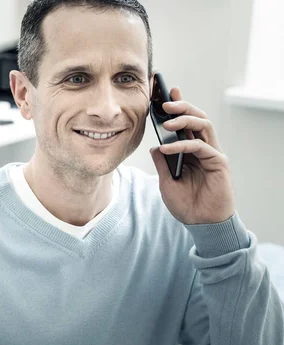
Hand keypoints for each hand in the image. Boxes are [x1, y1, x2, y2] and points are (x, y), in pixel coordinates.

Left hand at [149, 87, 234, 224]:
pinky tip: (167, 148)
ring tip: (166, 121)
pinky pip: (200, 147)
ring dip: (184, 119)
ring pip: (202, 125)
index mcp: (191, 150)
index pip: (185, 123)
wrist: (201, 224)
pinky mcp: (218, 163)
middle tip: (163, 102)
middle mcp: (203, 148)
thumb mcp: (166, 181)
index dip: (177, 106)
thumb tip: (155, 146)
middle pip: (196, 117)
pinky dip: (182, 145)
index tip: (163, 91)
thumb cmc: (186, 204)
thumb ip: (162, 162)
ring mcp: (212, 154)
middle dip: (181, 105)